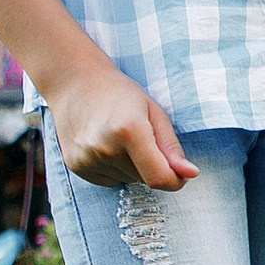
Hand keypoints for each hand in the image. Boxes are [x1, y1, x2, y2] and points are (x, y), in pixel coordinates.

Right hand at [45, 61, 197, 189]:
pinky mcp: (76, 166)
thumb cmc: (120, 94)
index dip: (176, 180)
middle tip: (142, 137)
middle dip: (153, 165)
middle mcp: (104, 148)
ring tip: (120, 137)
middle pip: (144, 179)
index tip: (183, 173)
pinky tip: (106, 145)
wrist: (74, 84)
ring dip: (133, 166)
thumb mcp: (155, 113)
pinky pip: (109, 180)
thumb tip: (190, 174)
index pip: (158, 177)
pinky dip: (115, 168)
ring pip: (127, 180)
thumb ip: (171, 147)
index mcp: (129, 131)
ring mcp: (86, 159)